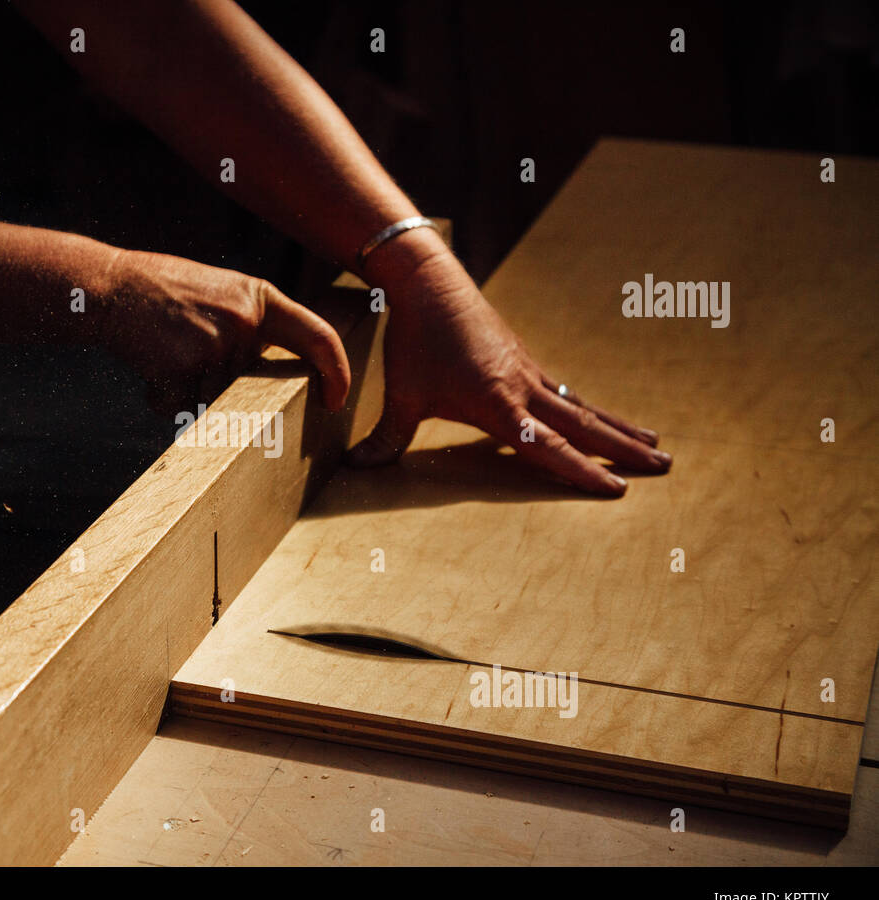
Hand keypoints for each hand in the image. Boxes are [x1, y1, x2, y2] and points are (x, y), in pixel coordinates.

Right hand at [100, 248, 349, 413]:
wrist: (109, 287)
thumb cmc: (164, 293)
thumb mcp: (222, 294)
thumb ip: (251, 326)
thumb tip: (280, 375)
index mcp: (259, 299)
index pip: (319, 337)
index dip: (337, 372)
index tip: (336, 401)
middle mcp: (245, 321)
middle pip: (250, 384)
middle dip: (216, 383)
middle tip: (183, 351)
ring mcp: (216, 344)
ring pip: (215, 400)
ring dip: (186, 390)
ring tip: (163, 352)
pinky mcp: (186, 366)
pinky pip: (182, 406)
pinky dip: (162, 397)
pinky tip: (149, 365)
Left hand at [348, 249, 669, 495]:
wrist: (429, 283)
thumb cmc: (415, 342)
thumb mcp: (402, 395)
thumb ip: (387, 437)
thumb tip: (359, 468)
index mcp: (497, 405)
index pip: (547, 446)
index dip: (581, 471)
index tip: (617, 490)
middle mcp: (523, 389)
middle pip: (584, 425)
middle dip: (624, 450)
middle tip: (665, 467)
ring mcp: (529, 373)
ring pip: (583, 406)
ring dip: (619, 428)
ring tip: (656, 445)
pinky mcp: (525, 361)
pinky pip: (567, 392)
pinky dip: (591, 408)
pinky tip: (604, 420)